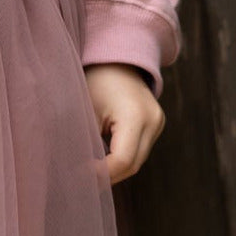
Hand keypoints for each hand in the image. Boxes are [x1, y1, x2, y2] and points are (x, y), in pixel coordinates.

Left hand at [84, 62, 164, 183]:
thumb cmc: (96, 80)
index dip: (100, 173)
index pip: (121, 160)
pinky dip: (122, 157)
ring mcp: (158, 122)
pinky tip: (104, 157)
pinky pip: (139, 150)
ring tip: (91, 169)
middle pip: (132, 165)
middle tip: (82, 179)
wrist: (117, 56)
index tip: (78, 175)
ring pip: (137, 160)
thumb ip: (86, 142)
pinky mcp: (157, 123)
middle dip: (107, 175)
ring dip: (114, 168)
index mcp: (135, 115)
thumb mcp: (87, 110)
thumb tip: (77, 173)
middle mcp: (153, 120)